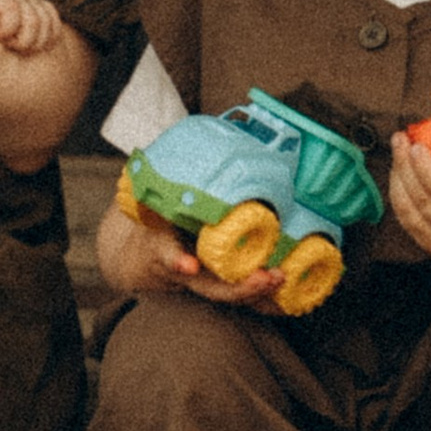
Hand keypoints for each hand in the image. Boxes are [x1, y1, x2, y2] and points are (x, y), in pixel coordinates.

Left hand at [0, 0, 63, 57]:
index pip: (12, 8)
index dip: (8, 28)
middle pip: (33, 20)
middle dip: (24, 40)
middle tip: (11, 46)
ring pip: (46, 21)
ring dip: (38, 41)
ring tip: (22, 49)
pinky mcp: (39, 4)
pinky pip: (53, 19)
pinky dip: (51, 35)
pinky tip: (41, 47)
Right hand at [96, 187, 284, 310]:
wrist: (139, 259)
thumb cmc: (155, 218)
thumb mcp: (152, 197)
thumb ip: (169, 169)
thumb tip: (213, 129)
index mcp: (164, 246)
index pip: (167, 254)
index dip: (177, 260)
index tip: (187, 264)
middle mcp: (185, 271)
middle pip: (211, 287)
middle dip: (240, 285)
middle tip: (267, 276)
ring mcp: (203, 284)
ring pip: (232, 296)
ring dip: (260, 294)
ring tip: (287, 282)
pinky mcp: (219, 288)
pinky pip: (244, 300)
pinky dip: (266, 302)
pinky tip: (291, 299)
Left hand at [387, 117, 430, 284]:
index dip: (426, 168)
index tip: (416, 144)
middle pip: (422, 200)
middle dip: (405, 166)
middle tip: (399, 140)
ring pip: (408, 213)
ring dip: (397, 180)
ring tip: (397, 155)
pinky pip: (406, 222)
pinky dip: (398, 197)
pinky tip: (399, 177)